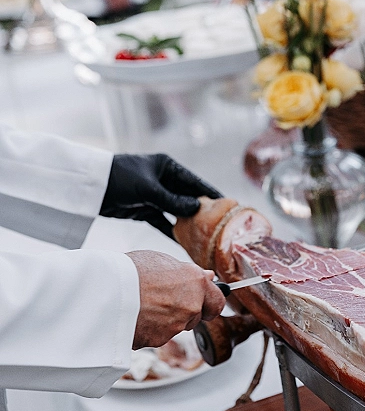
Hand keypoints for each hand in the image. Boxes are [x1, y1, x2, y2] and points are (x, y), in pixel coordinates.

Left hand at [100, 153, 222, 237]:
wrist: (90, 187)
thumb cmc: (120, 178)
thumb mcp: (149, 189)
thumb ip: (173, 201)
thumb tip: (197, 209)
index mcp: (168, 167)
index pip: (195, 181)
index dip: (211, 193)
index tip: (227, 203)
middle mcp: (164, 180)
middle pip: (188, 198)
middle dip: (202, 211)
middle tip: (220, 224)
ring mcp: (155, 196)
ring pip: (177, 212)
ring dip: (188, 224)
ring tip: (205, 236)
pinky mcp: (145, 210)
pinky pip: (163, 222)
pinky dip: (173, 232)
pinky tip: (185, 243)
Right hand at [128, 250, 225, 348]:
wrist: (107, 290)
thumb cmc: (132, 270)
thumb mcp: (162, 260)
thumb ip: (187, 272)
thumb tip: (207, 277)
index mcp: (196, 283)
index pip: (217, 302)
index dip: (209, 303)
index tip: (203, 302)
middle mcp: (191, 306)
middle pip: (196, 316)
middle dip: (185, 311)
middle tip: (164, 300)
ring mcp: (176, 326)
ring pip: (176, 326)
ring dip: (166, 320)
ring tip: (145, 304)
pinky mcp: (158, 340)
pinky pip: (158, 335)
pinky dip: (150, 329)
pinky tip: (137, 315)